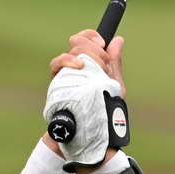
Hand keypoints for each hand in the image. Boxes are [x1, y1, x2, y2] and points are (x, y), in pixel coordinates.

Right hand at [42, 30, 126, 172]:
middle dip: (93, 47)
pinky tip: (79, 65)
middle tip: (104, 63)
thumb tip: (118, 40)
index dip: (91, 36)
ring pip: (68, 52)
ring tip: (97, 69)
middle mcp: (74, 69)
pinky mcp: (57, 85)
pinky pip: (56, 66)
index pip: (84, 40)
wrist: (92, 137)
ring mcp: (65, 76)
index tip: (102, 41)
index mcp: (88, 66)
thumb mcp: (114, 85)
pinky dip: (68, 61)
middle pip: (76, 43)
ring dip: (86, 55)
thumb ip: (114, 64)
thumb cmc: (103, 114)